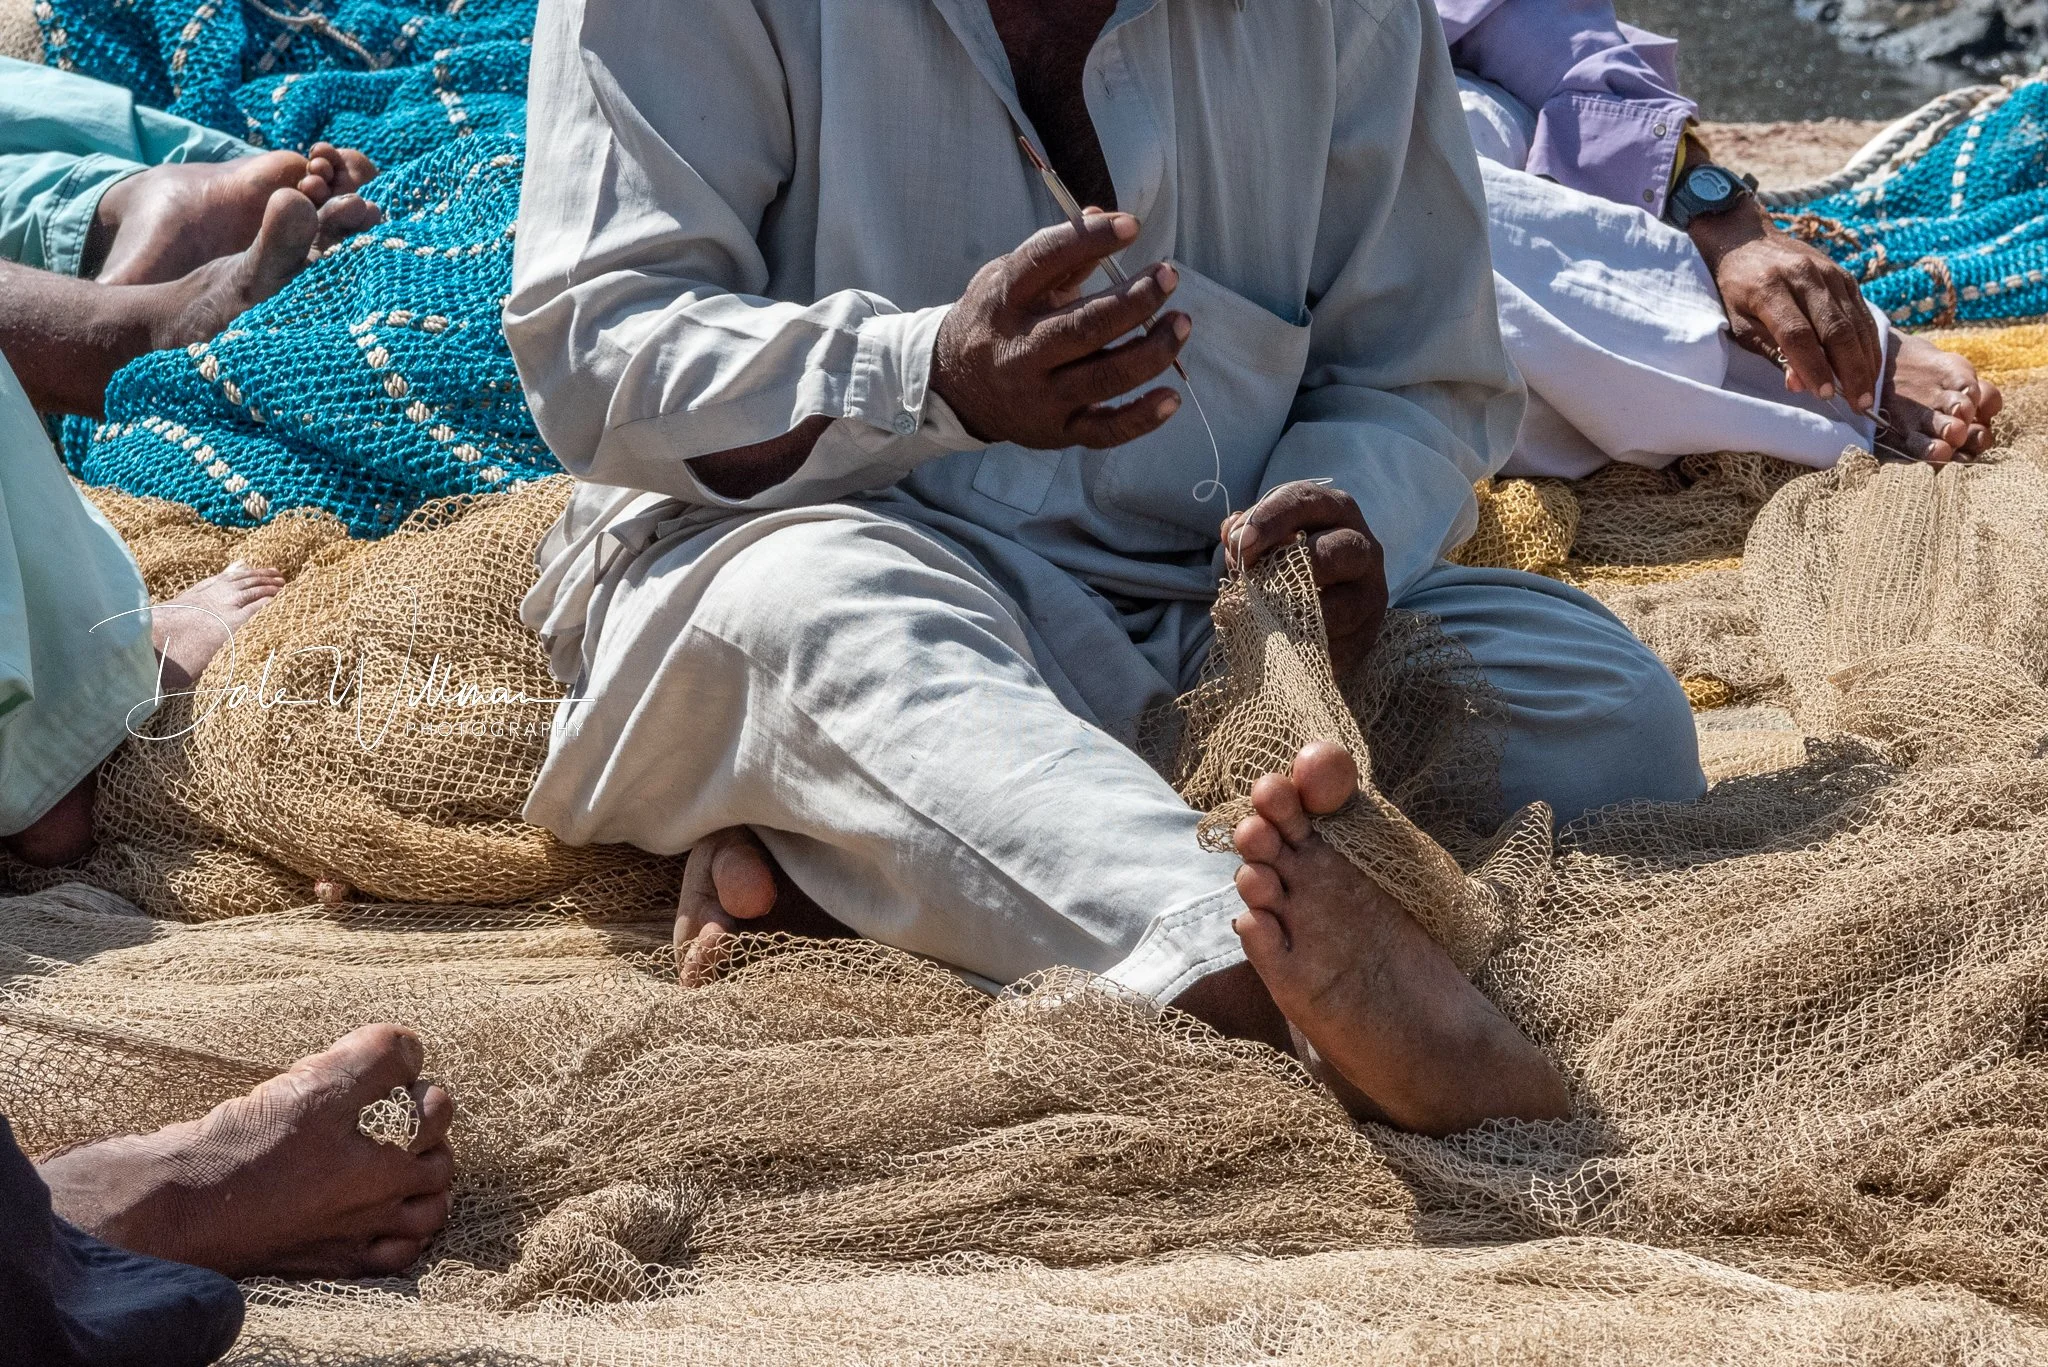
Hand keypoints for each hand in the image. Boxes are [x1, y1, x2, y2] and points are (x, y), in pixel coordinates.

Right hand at [931, 211, 1189, 449]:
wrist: (954, 388)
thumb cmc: (997, 321)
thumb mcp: (1009, 280)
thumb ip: (1058, 255)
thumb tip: (1102, 214)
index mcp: (1005, 301)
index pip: (1045, 261)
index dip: (1090, 240)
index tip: (1132, 226)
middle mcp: (1020, 350)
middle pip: (1086, 326)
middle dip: (1137, 300)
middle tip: (1168, 277)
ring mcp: (1039, 396)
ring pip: (1106, 376)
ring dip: (1153, 350)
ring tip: (1181, 323)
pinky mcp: (1057, 431)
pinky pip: (1106, 431)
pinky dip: (1143, 416)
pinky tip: (1172, 397)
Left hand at [1219, 482, 1386, 674]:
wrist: (1317, 607)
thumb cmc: (1284, 563)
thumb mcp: (1265, 541)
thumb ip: (1246, 536)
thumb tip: (1234, 533)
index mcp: (1334, 511)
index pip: (1304, 500)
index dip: (1269, 519)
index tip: (1238, 542)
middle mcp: (1361, 546)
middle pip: (1339, 550)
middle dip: (1295, 566)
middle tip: (1257, 582)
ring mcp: (1371, 591)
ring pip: (1345, 606)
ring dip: (1300, 616)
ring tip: (1267, 619)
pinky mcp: (1369, 631)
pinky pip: (1343, 645)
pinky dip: (1310, 648)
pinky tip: (1286, 647)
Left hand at [1689, 200, 1882, 414]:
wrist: (1745, 238)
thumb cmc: (1735, 288)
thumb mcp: (1737, 321)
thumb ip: (1768, 350)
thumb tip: (1799, 384)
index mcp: (1770, 289)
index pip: (1798, 334)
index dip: (1813, 366)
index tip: (1825, 394)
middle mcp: (1805, 278)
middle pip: (1836, 329)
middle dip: (1850, 371)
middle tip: (1858, 404)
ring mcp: (1829, 273)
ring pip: (1855, 322)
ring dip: (1865, 361)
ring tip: (1867, 393)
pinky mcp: (1844, 275)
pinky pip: (1861, 312)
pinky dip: (1867, 342)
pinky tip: (1869, 365)